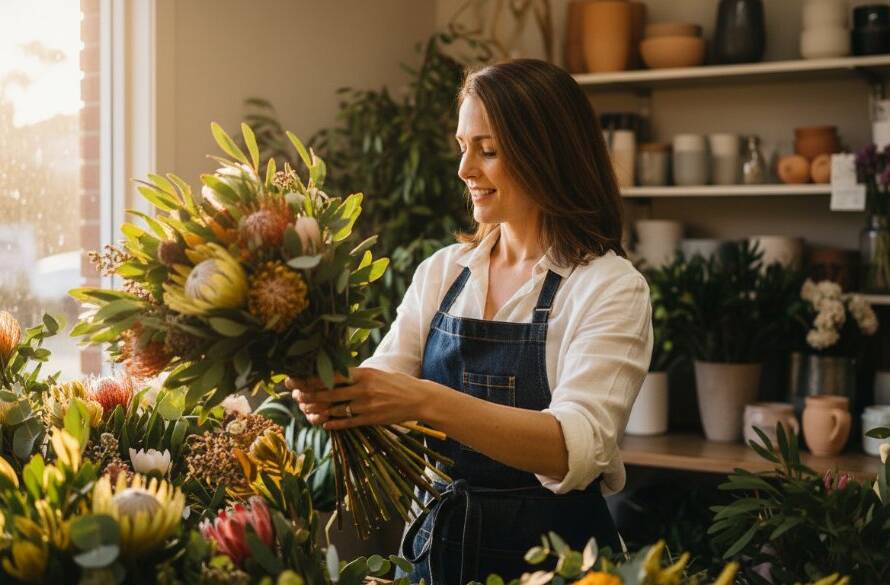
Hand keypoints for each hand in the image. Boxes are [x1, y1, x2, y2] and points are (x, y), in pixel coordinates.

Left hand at [287, 367, 428, 429]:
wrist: (418, 398)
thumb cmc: (396, 383)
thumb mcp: (376, 373)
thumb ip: (355, 375)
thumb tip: (333, 374)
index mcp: (363, 373)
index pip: (331, 375)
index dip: (311, 378)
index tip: (296, 378)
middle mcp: (363, 388)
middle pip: (328, 392)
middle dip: (308, 394)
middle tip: (294, 395)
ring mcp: (366, 405)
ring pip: (335, 409)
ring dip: (318, 411)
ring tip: (306, 411)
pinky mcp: (371, 419)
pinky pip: (347, 423)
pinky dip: (333, 423)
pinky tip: (323, 423)